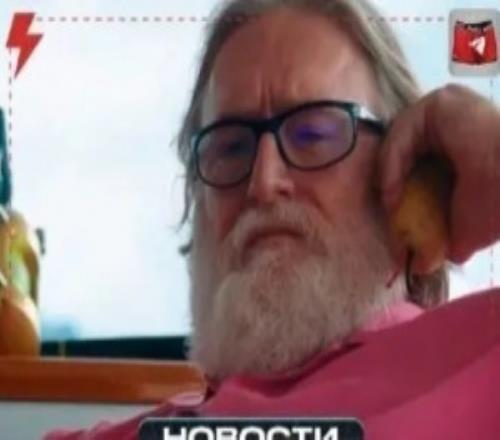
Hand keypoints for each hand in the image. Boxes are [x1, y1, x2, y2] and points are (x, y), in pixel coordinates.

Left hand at [378, 84, 499, 265]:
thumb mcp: (464, 228)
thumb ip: (441, 238)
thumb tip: (421, 266)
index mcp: (468, 147)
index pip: (423, 163)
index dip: (404, 188)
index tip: (395, 214)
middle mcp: (458, 123)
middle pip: (410, 149)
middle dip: (395, 180)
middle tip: (390, 207)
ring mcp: (451, 108)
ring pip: (402, 140)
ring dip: (389, 174)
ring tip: (391, 202)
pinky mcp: (440, 102)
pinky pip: (402, 133)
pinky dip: (391, 163)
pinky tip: (392, 189)